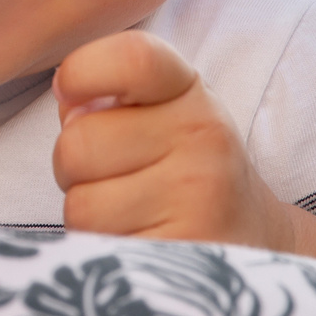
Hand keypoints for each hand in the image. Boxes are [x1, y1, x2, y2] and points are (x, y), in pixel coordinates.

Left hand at [51, 31, 295, 251]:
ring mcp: (199, 199)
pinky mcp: (185, 255)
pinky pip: (99, 251)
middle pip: (77, 143)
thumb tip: (65, 100)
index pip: (131, 59)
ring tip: (131, 215)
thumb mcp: (158, 114)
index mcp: (189, 91)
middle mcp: (203, 137)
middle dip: (74, 168)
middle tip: (114, 179)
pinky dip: (104, 254)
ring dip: (88, 217)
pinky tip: (141, 244)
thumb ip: (103, 97)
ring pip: (81, 205)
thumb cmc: (181, 170)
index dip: (81, 71)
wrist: (250, 242)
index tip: (69, 91)